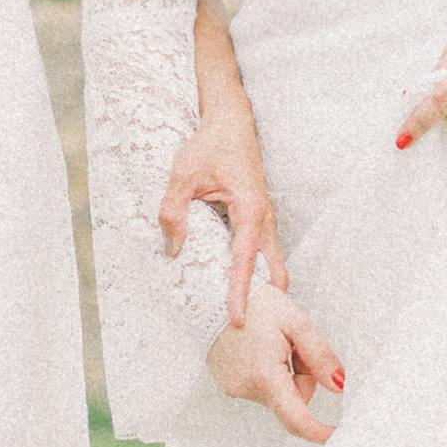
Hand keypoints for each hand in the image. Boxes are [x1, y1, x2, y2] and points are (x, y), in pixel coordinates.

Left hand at [159, 100, 285, 328]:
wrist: (231, 122)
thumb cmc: (210, 145)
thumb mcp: (183, 174)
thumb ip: (173, 210)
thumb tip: (172, 248)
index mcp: (250, 210)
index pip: (246, 262)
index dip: (241, 293)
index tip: (239, 320)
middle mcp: (264, 219)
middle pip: (273, 272)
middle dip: (264, 298)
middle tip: (244, 324)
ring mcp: (265, 221)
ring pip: (271, 264)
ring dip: (259, 286)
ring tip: (237, 310)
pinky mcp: (259, 220)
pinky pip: (262, 254)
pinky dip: (253, 272)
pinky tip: (232, 283)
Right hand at [207, 281, 345, 446]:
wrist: (212, 296)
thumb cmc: (255, 305)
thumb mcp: (295, 322)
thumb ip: (320, 356)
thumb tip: (339, 386)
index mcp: (265, 375)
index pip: (296, 419)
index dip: (318, 432)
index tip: (335, 436)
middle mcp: (247, 389)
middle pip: (291, 401)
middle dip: (302, 378)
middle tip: (293, 346)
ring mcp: (234, 389)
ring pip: (277, 393)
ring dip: (283, 374)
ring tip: (270, 341)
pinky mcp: (228, 385)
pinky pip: (260, 388)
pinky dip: (267, 373)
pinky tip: (257, 347)